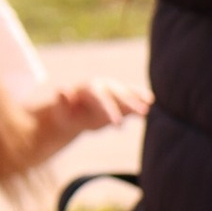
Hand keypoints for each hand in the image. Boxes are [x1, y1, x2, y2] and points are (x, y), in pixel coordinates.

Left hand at [28, 79, 147, 161]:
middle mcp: (104, 86)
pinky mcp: (119, 100)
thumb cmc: (66, 113)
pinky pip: (131, 99)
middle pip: (120, 93)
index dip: (110, 109)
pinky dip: (139, 102)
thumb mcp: (61, 110)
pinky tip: (149, 106)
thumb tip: (62, 90)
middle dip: (131, 102)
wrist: (72, 113)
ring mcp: (113, 92)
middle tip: (144, 112)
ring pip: (128, 93)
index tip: (117, 124)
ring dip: (139, 98)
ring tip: (150, 104)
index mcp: (90, 87)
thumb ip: (61, 101)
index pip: (102, 97)